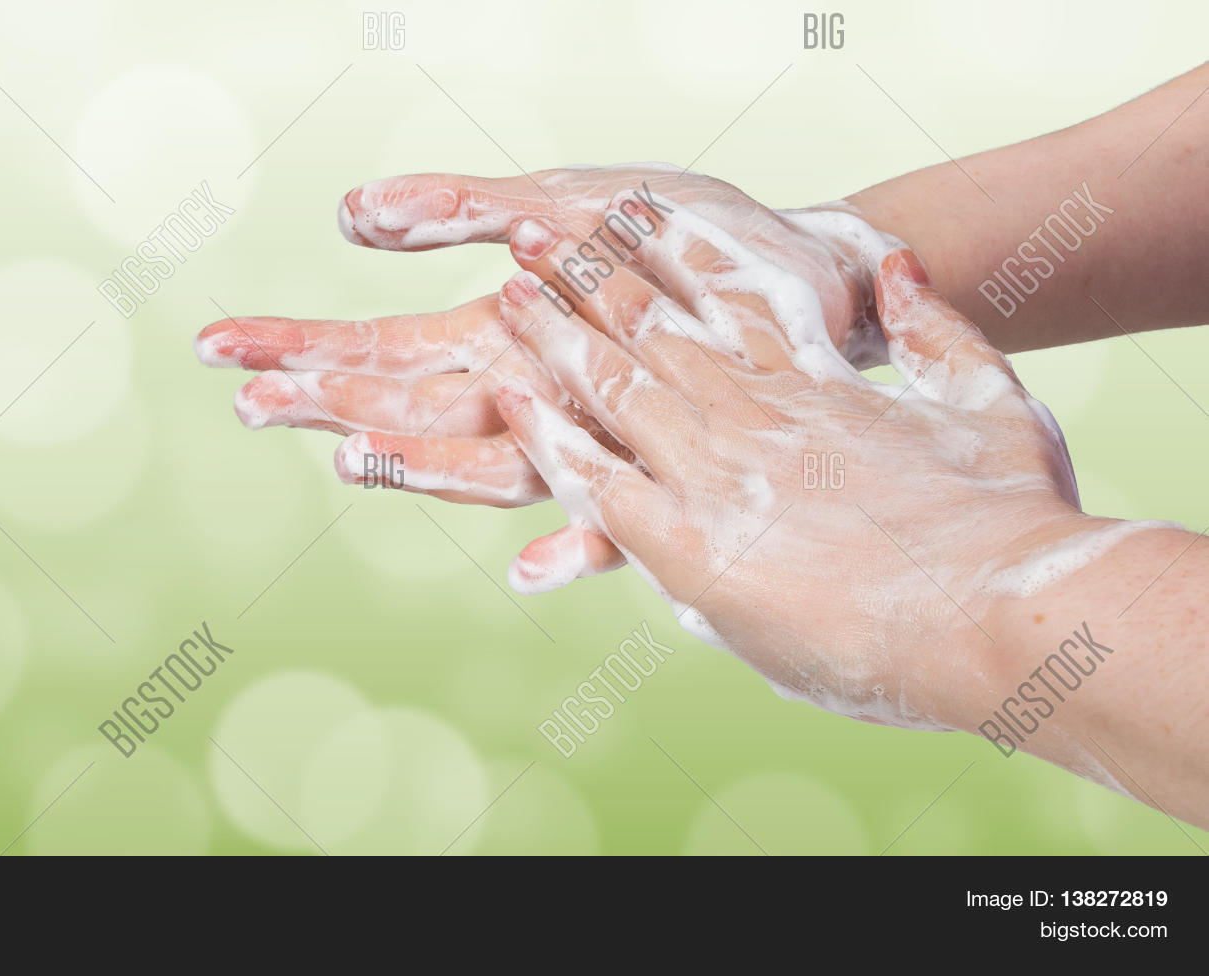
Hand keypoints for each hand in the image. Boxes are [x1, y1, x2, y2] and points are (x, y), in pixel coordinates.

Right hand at [197, 166, 897, 591]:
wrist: (805, 282)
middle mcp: (527, 395)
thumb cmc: (679, 244)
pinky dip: (575, 546)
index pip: (378, 346)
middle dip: (326, 402)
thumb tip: (349, 213)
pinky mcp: (661, 469)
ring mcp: (587, 437)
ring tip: (348, 453)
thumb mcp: (564, 206)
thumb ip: (465, 211)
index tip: (222, 349)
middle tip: (247, 400)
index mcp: (500, 334)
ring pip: (483, 465)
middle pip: (408, 407)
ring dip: (416, 464)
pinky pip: (615, 522)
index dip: (300, 349)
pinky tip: (539, 572)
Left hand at [489, 208, 1106, 730]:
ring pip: (615, 386)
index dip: (670, 257)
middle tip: (539, 237)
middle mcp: (756, 416)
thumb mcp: (996, 406)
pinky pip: (594, 478)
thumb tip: (899, 269)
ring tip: (511, 288)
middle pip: (657, 330)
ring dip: (558, 334)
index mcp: (818, 387)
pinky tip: (509, 396)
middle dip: (593, 279)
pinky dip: (547, 433)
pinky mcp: (686, 546)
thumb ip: (941, 334)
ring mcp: (716, 475)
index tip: (628, 216)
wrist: (996, 616)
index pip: (727, 304)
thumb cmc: (1013, 526)